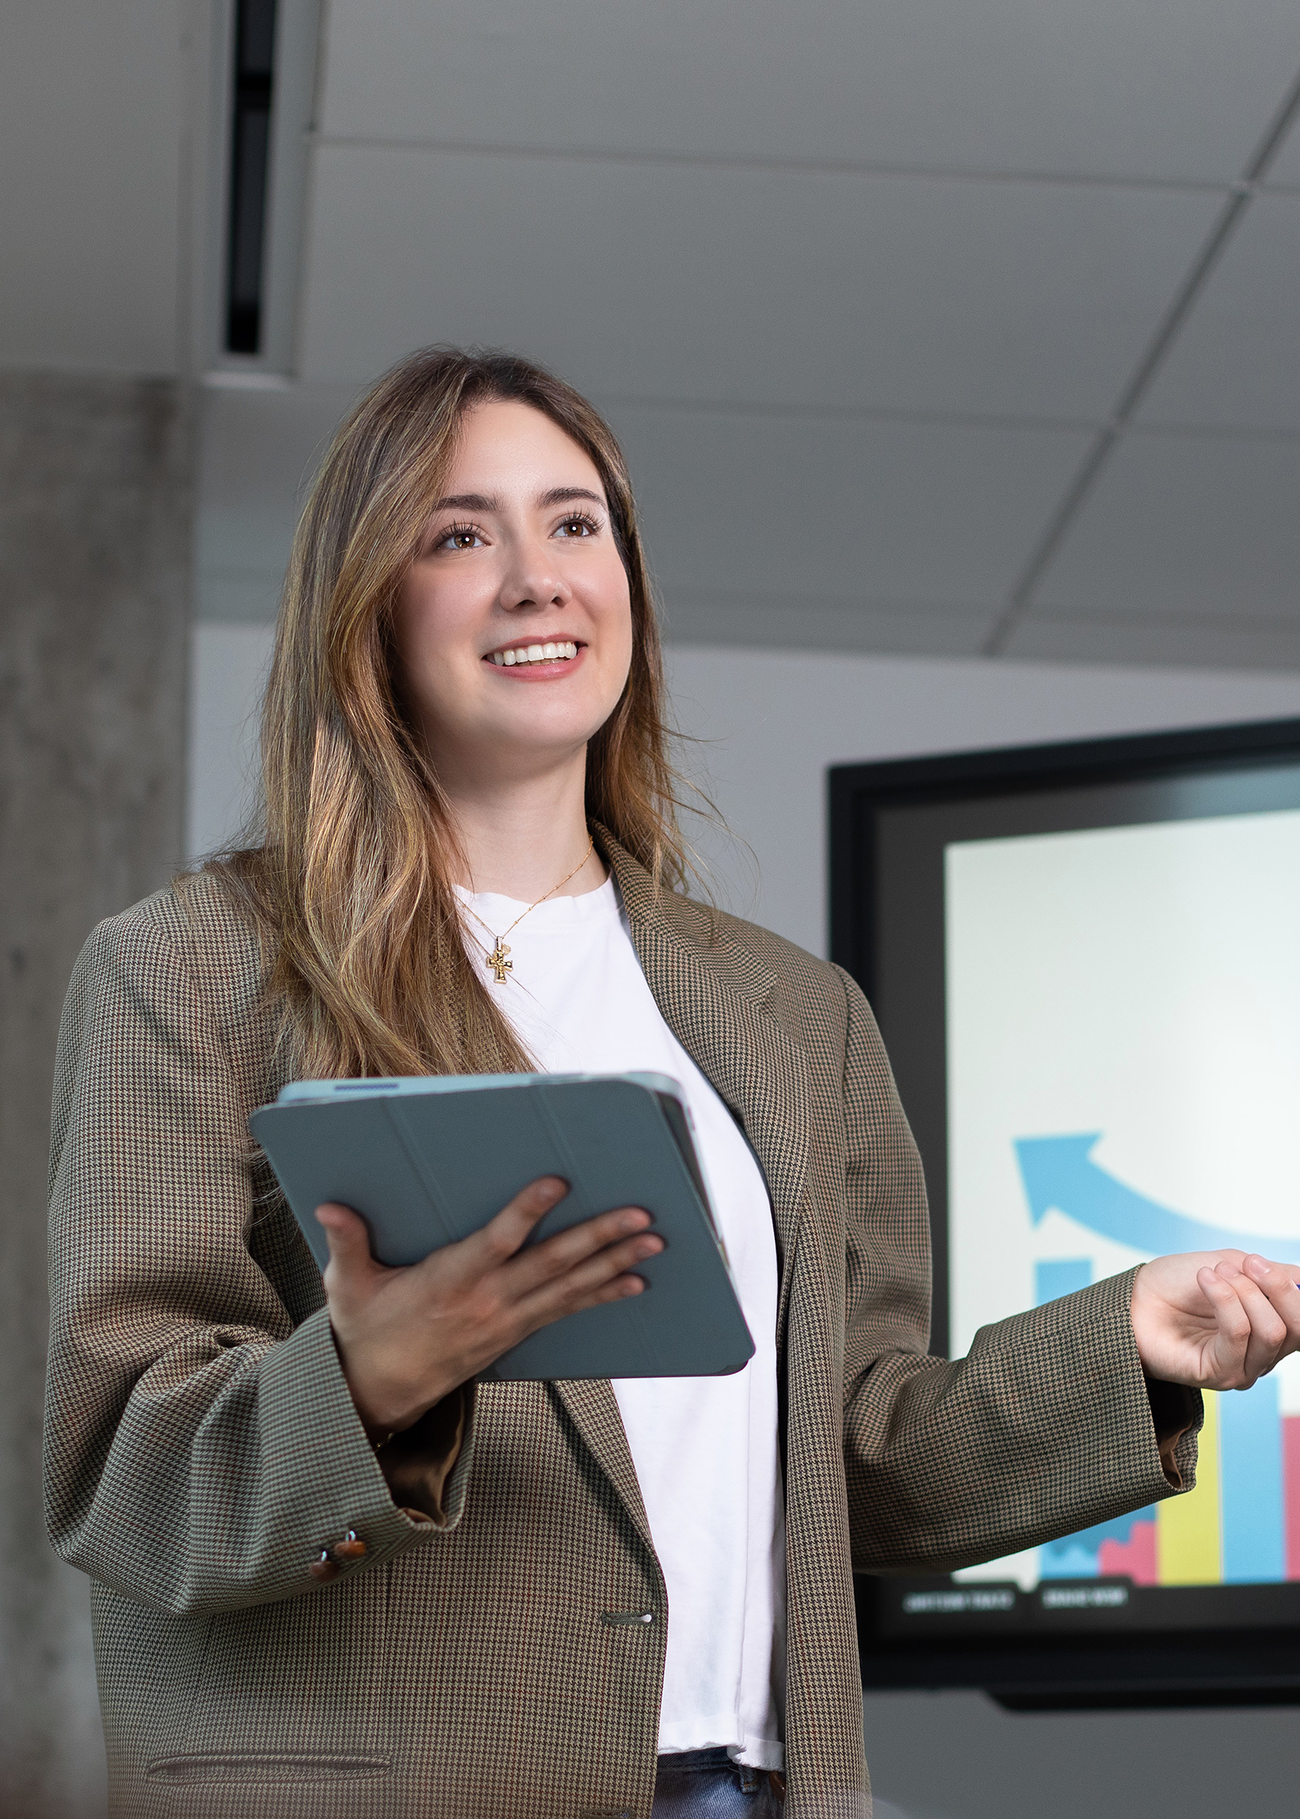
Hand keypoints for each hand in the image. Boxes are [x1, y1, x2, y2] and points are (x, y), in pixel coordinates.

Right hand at [316, 1176, 663, 1433]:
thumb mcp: (346, 1287)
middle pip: (551, 1265)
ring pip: (569, 1288)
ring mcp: (506, 1321)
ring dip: (614, 1264)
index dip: (527, 1212)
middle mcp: (486, 1302)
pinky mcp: (515, 1334)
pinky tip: (634, 1281)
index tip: (557, 1183)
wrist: (378, 1394)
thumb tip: (329, 1206)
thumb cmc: (364, 1331)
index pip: (496, 1242)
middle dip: (599, 1239)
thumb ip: (346, 1242)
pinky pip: (566, 1311)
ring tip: (653, 1243)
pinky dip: (602, 1295)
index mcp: (448, 1282)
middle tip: (640, 1216)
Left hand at [1131, 1250, 1299, 1389]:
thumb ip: (1274, 1274)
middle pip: (1298, 1328)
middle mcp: (1263, 1353)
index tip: (1260, 1261)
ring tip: (1213, 1272)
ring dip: (1242, 1291)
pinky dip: (1225, 1300)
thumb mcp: (1234, 1265)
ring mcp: (1244, 1367)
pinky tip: (1205, 1280)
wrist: (1135, 1297)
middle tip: (1245, 1262)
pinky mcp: (1220, 1374)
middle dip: (1276, 1287)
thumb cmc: (1179, 1283)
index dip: (1293, 1288)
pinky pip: (1239, 1335)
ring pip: (1272, 1331)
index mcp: (1271, 1327)